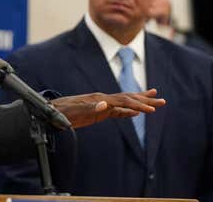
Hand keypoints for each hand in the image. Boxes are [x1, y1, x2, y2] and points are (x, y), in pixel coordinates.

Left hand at [50, 88, 165, 128]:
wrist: (50, 113)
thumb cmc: (62, 113)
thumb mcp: (75, 112)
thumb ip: (91, 108)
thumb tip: (105, 105)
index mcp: (100, 99)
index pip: (124, 100)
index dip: (138, 104)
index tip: (152, 109)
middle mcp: (103, 99)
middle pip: (128, 98)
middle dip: (145, 99)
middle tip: (162, 100)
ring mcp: (101, 105)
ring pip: (125, 103)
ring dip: (139, 103)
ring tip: (154, 101)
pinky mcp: (98, 112)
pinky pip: (117, 112)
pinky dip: (128, 112)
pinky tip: (135, 113)